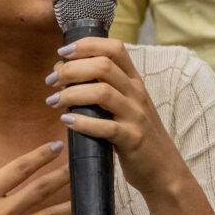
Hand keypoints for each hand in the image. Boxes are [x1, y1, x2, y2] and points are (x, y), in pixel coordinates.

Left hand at [45, 38, 188, 195]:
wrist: (163, 169)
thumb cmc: (135, 134)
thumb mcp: (125, 105)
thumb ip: (102, 87)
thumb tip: (65, 74)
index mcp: (134, 81)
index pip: (114, 48)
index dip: (86, 45)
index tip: (62, 52)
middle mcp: (137, 93)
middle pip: (103, 66)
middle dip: (71, 70)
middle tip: (51, 81)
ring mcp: (136, 116)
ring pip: (102, 92)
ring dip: (71, 94)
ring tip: (53, 101)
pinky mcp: (132, 139)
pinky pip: (105, 127)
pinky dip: (82, 122)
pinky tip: (66, 122)